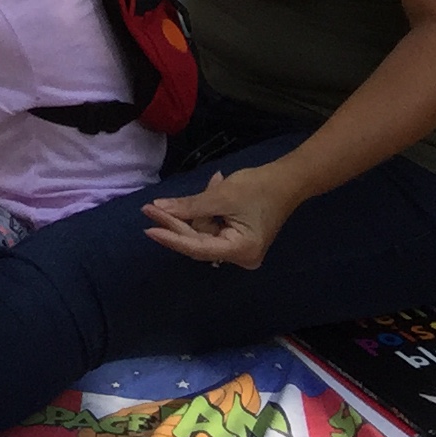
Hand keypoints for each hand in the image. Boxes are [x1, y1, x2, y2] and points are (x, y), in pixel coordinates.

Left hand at [142, 165, 299, 269]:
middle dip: (176, 222)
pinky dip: (207, 210)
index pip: (197, 247)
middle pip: (198, 241)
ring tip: (214, 184)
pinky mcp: (237, 239)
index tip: (148, 228)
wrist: (287, 180)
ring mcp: (239, 249)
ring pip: (203, 233)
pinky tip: (216, 186)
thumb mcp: (221, 196)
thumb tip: (159, 209)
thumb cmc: (258, 188)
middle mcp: (241, 257)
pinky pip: (212, 227)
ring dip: (197, 210)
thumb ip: (189, 206)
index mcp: (241, 251)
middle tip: (149, 208)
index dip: (171, 238)